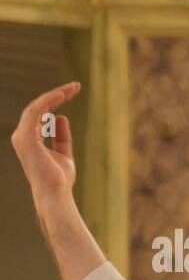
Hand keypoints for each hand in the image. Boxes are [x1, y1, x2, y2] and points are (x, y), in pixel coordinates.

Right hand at [11, 82, 79, 204]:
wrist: (56, 193)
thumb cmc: (59, 179)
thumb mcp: (64, 154)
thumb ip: (62, 137)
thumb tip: (62, 117)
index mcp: (29, 139)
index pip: (40, 114)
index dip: (55, 101)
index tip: (72, 91)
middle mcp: (22, 135)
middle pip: (38, 107)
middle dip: (56, 94)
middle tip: (75, 86)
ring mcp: (22, 136)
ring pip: (36, 107)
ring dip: (55, 95)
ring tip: (72, 88)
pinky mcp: (26, 137)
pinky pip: (36, 111)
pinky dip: (49, 101)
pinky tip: (63, 95)